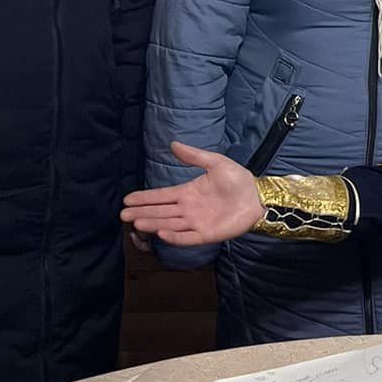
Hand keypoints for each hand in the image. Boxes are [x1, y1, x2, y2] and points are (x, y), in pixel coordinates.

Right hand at [121, 142, 260, 245]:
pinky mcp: (208, 234)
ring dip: (154, 224)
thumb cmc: (238, 180)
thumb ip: (194, 156)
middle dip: (142, 213)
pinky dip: (175, 236)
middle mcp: (188, 209)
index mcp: (188, 193)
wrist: (258, 196)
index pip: (161, 196)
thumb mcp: (215, 162)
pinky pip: (188, 237)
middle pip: (160, 212)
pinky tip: (161, 233)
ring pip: (170, 224)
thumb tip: (172, 144)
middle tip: (123, 215)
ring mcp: (197, 223)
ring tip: (136, 222)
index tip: (127, 199)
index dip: (144, 198)